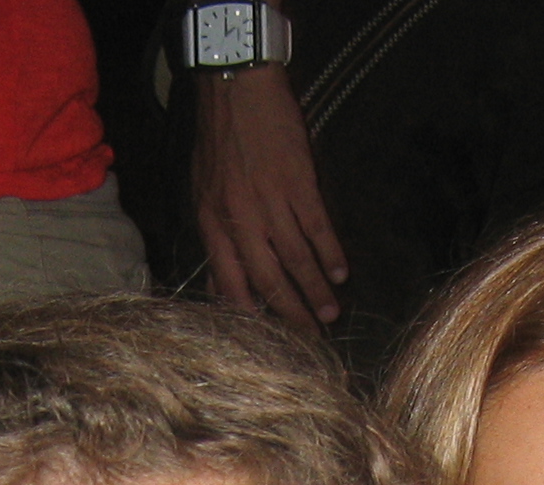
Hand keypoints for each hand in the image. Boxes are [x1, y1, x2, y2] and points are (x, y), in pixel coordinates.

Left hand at [192, 66, 347, 331]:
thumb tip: (223, 282)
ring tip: (331, 313)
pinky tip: (341, 272)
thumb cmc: (218, 140)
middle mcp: (240, 219)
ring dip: (316, 290)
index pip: (232, 282)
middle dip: (292, 313)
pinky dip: (330, 252)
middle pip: (269, 279)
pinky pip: (317, 227)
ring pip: (296, 259)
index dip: (252, 313)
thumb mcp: (202, 191)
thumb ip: (215, 236)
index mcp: (213, 223)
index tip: (270, 337)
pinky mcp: (298, 182)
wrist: (236, 88)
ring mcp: (270, 202)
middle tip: (312, 337)